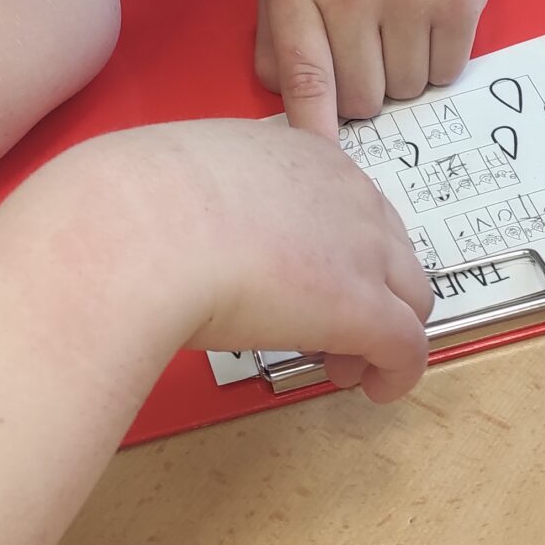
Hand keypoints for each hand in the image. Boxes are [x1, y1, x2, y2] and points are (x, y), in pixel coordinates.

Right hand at [32, 120, 435, 402]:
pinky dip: (397, 374)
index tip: (306, 280)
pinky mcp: (364, 309)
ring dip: (383, 335)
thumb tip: (184, 229)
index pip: (348, 204)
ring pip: (410, 296)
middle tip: (326, 331)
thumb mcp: (178, 178)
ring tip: (341, 366)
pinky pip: (407, 347)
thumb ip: (204, 197)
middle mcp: (345, 193)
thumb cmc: (133, 206)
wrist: (137, 232)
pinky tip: (372, 391)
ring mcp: (362, 250)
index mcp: (299, 153)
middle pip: (391, 247)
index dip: (336, 250)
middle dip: (369, 291)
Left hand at [254, 0, 501, 138]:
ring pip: (405, 92)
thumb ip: (277, 45)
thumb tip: (293, 115)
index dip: (312, 130)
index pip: (303, 78)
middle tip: (368, 54)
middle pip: (360, 99)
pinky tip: (428, 24)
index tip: (319, 165)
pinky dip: (439, 63)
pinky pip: (447, 73)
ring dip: (403, 78)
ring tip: (398, 30)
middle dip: (364, 93)